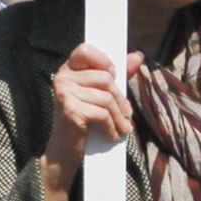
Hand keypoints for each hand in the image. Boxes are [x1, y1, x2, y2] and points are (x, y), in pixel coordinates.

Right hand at [39, 45, 142, 200]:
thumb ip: (117, 75)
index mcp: (68, 70)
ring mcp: (64, 94)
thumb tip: (138, 55)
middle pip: (104, 78)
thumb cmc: (84, 119)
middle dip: (119, 98)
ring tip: (123, 126)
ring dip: (119, 116)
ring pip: (106, 97)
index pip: (85, 49)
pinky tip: (114, 134)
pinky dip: (112, 126)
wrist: (64, 151)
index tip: (113, 74)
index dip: (103, 60)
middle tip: (126, 113)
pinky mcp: (70, 110)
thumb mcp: (100, 94)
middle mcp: (62, 78)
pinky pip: (102, 113)